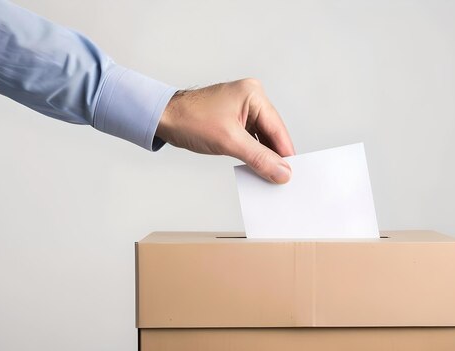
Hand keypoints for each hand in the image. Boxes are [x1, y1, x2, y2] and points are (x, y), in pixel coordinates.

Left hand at [155, 78, 294, 183]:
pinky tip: (255, 167)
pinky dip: (253, 153)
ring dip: (263, 156)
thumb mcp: (229, 141)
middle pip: (272, 133)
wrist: (162, 118)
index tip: (292, 174)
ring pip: (262, 137)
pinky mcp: (235, 119)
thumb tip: (281, 171)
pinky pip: (251, 138)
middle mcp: (251, 98)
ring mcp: (243, 109)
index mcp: (254, 95)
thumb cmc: (189, 119)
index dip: (285, 153)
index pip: (277, 128)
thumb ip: (259, 157)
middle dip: (275, 156)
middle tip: (281, 179)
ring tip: (268, 176)